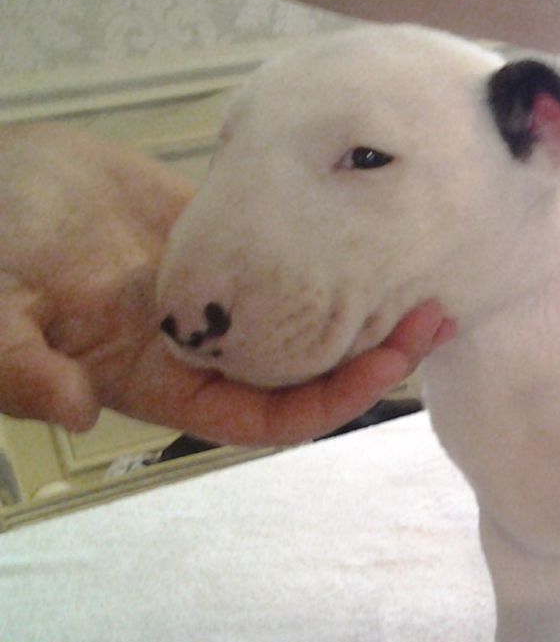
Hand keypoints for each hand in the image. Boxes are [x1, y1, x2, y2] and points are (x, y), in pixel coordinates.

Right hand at [0, 124, 452, 445]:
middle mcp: (209, 344)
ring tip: (430, 264)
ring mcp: (224, 289)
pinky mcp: (229, 235)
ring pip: (315, 308)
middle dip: (376, 350)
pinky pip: (297, 250)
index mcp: (166, 380)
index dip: (330, 404)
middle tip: (436, 310)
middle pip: (311, 368)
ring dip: (367, 296)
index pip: (267, 419)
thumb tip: (71, 409)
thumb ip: (18, 365)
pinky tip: (380, 222)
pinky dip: (339, 245)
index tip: (387, 366)